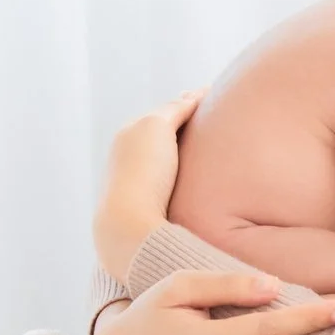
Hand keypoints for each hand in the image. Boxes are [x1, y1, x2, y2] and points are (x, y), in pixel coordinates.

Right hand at [93, 88, 204, 279]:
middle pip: (155, 122)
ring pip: (168, 111)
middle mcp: (124, 143)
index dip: (165, 140)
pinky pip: (180, 108)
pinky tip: (213, 94)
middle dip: (174, 114)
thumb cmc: (140, 239)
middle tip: (196, 104)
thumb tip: (176, 238)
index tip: (182, 136)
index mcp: (121, 167)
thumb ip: (161, 223)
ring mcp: (137, 132)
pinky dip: (196, 100)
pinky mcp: (153, 126)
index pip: (145, 145)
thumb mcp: (149, 229)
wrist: (127, 229)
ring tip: (209, 96)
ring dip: (188, 103)